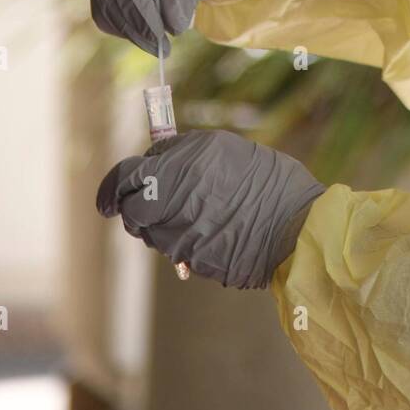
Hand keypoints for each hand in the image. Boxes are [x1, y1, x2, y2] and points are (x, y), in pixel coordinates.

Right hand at [90, 0, 251, 54]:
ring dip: (129, 30)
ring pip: (103, 4)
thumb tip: (169, 27)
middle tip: (161, 49)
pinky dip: (126, 25)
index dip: (140, 10)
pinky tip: (149, 31)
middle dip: (134, 26)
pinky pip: (106, 8)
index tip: (160, 36)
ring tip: (159, 43)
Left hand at [96, 129, 325, 287]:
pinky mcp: (191, 260)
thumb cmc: (269, 181)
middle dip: (135, 208)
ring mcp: (179, 234)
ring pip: (150, 233)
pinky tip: (211, 231)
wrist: (298, 227)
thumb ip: (183, 154)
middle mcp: (171, 201)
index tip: (110, 195)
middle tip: (153, 203)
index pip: (124, 177)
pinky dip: (183, 242)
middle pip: (130, 210)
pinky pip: (174, 249)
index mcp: (177, 166)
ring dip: (159, 225)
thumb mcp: (225, 149)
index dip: (112, 187)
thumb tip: (155, 160)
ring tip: (195, 213)